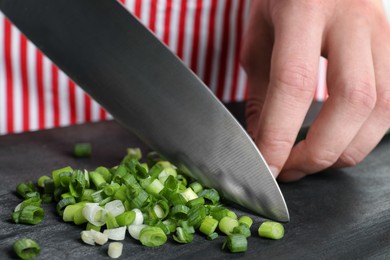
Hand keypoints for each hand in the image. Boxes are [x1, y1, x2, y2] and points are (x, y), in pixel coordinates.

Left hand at [241, 0, 389, 180]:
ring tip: (313, 159)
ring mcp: (384, 30)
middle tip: (290, 168)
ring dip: (347, 148)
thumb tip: (263, 143)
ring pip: (384, 106)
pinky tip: (340, 138)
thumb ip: (262, 92)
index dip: (279, 136)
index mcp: (305, 10)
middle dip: (320, 150)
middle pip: (353, 100)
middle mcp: (354, 18)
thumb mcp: (260, 37)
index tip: (266, 168)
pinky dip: (367, 132)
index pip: (295, 84)